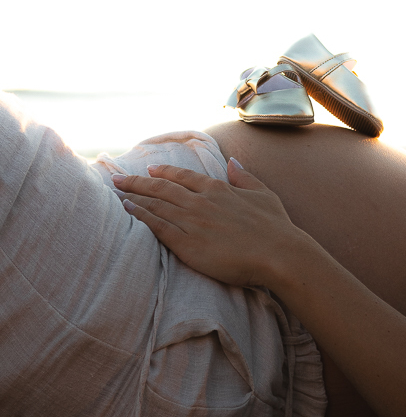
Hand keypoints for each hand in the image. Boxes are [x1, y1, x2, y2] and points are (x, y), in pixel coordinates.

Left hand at [111, 158, 298, 287]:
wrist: (278, 253)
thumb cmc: (275, 226)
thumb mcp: (263, 194)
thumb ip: (245, 177)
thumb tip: (233, 163)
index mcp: (218, 189)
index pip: (183, 177)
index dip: (163, 173)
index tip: (148, 170)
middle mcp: (201, 202)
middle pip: (161, 188)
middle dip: (137, 182)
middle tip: (117, 177)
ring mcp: (193, 222)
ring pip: (156, 205)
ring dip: (135, 197)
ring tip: (118, 192)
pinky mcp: (187, 244)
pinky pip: (158, 227)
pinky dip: (141, 216)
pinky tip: (129, 210)